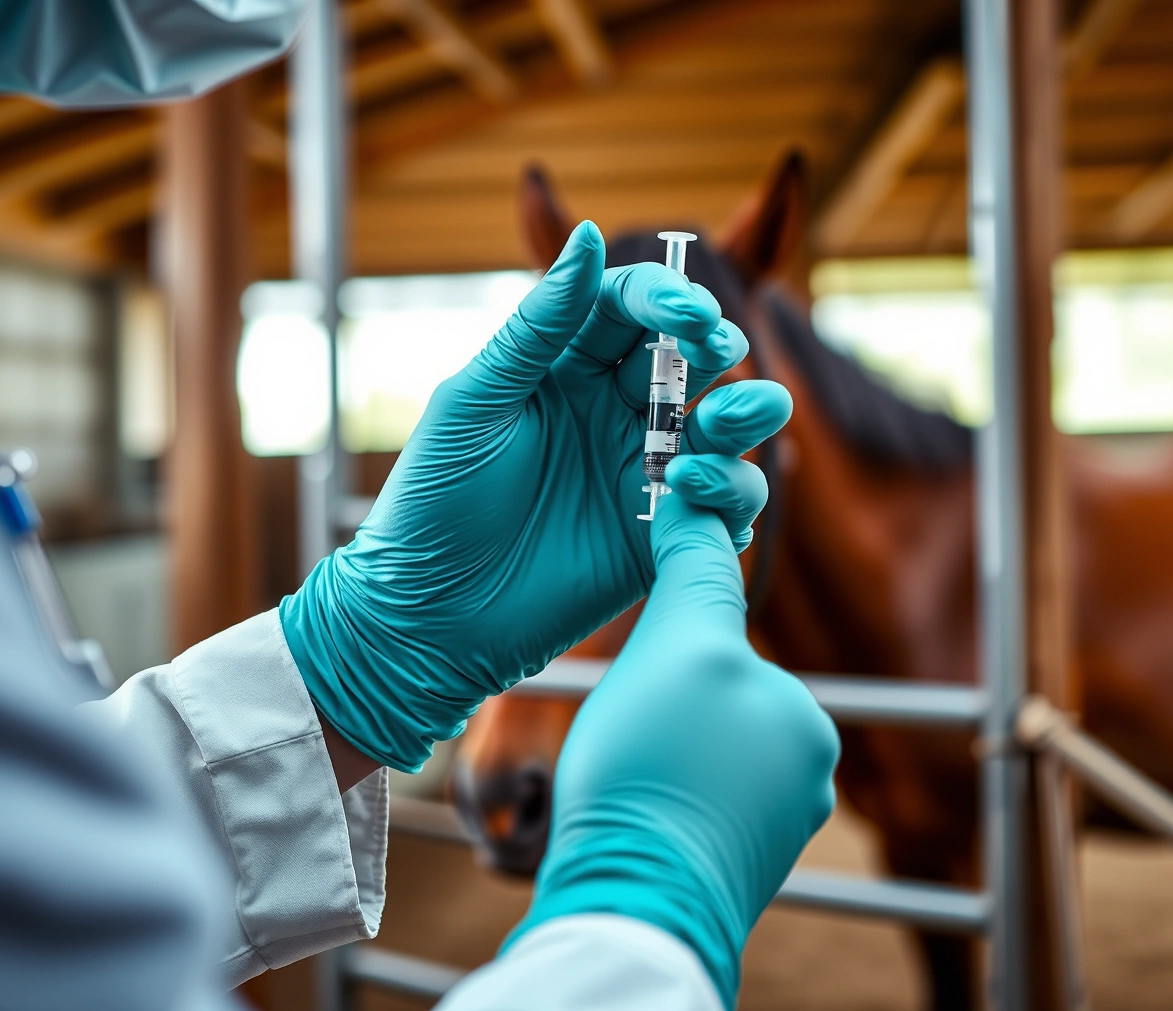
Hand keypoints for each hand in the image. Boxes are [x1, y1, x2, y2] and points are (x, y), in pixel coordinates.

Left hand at [279, 222, 790, 770]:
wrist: (427, 616)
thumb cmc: (434, 502)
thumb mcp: (476, 401)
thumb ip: (540, 324)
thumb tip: (588, 233)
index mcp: (566, 366)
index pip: (633, 307)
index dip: (667, 299)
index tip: (682, 314)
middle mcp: (615, 411)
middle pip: (695, 357)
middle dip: (717, 346)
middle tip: (715, 354)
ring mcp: (645, 472)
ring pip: (728, 426)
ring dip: (745, 413)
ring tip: (722, 423)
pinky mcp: (665, 536)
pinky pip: (726, 504)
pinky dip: (731, 491)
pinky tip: (692, 493)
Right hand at [500, 485, 838, 1010]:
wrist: (631, 910)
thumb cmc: (653, 770)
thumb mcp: (675, 644)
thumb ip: (696, 570)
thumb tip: (704, 500)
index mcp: (803, 718)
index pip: (718, 650)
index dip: (662, 651)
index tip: (631, 688)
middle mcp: (806, 776)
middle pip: (708, 706)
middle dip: (660, 714)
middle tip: (622, 741)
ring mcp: (774, 833)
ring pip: (696, 761)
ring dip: (655, 763)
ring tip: (621, 787)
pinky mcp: (736, 879)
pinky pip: (687, 816)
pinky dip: (656, 811)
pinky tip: (630, 823)